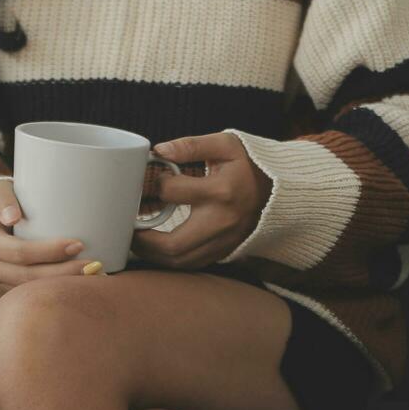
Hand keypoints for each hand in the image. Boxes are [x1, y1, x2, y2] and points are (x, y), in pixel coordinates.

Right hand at [0, 179, 92, 302]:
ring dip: (60, 288)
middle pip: (28, 278)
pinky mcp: (0, 295)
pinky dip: (51, 294)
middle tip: (93, 265)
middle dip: (63, 273)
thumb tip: (13, 216)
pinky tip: (74, 289)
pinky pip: (27, 299)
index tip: (78, 244)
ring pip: (29, 293)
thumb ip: (4, 199)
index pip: (20, 252)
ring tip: (91, 278)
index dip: (50, 251)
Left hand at [131, 133, 272, 268]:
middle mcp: (222, 221)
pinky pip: (192, 265)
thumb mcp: (226, 144)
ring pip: (181, 262)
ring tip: (136, 240)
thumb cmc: (249, 163)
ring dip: (153, 256)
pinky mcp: (225, 251)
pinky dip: (170, 260)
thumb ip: (191, 145)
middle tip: (127, 228)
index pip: (172, 192)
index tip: (149, 180)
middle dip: (143, 241)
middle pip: (173, 245)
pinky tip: (156, 248)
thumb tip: (158, 150)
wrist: (282, 189)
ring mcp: (225, 241)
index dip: (154, 184)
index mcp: (221, 190)